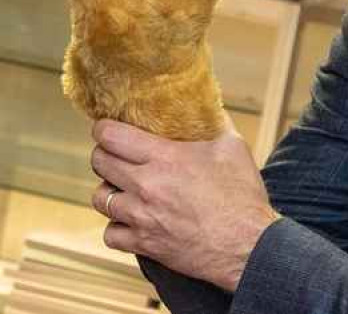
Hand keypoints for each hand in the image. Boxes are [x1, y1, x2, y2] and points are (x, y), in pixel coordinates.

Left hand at [90, 117, 279, 291]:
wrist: (247, 245)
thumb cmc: (242, 195)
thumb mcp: (233, 147)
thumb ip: (216, 122)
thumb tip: (208, 104)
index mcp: (166, 157)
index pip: (112, 136)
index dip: (103, 129)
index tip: (106, 128)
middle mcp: (146, 186)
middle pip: (100, 163)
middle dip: (104, 154)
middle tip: (115, 154)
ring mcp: (142, 217)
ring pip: (100, 198)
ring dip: (109, 190)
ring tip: (122, 187)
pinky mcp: (144, 244)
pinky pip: (110, 234)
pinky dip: (117, 226)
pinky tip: (130, 220)